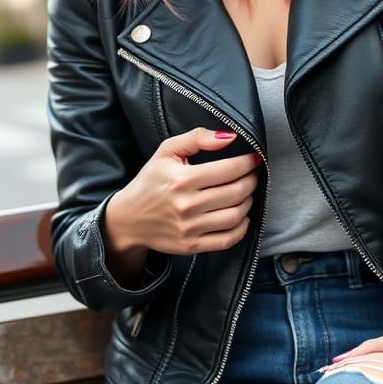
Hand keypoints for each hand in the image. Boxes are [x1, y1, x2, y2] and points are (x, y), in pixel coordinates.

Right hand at [104, 127, 261, 256]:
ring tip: (246, 192)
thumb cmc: (150, 181)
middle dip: (252, 180)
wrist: (128, 219)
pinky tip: (241, 216)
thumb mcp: (167, 152)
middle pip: (236, 192)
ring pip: (235, 215)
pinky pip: (227, 240)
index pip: (229, 170)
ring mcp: (189, 228)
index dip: (248, 163)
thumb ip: (197, 138)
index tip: (254, 159)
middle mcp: (186, 205)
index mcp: (182, 178)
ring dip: (248, 202)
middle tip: (253, 174)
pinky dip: (242, 228)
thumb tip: (230, 137)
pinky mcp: (190, 246)